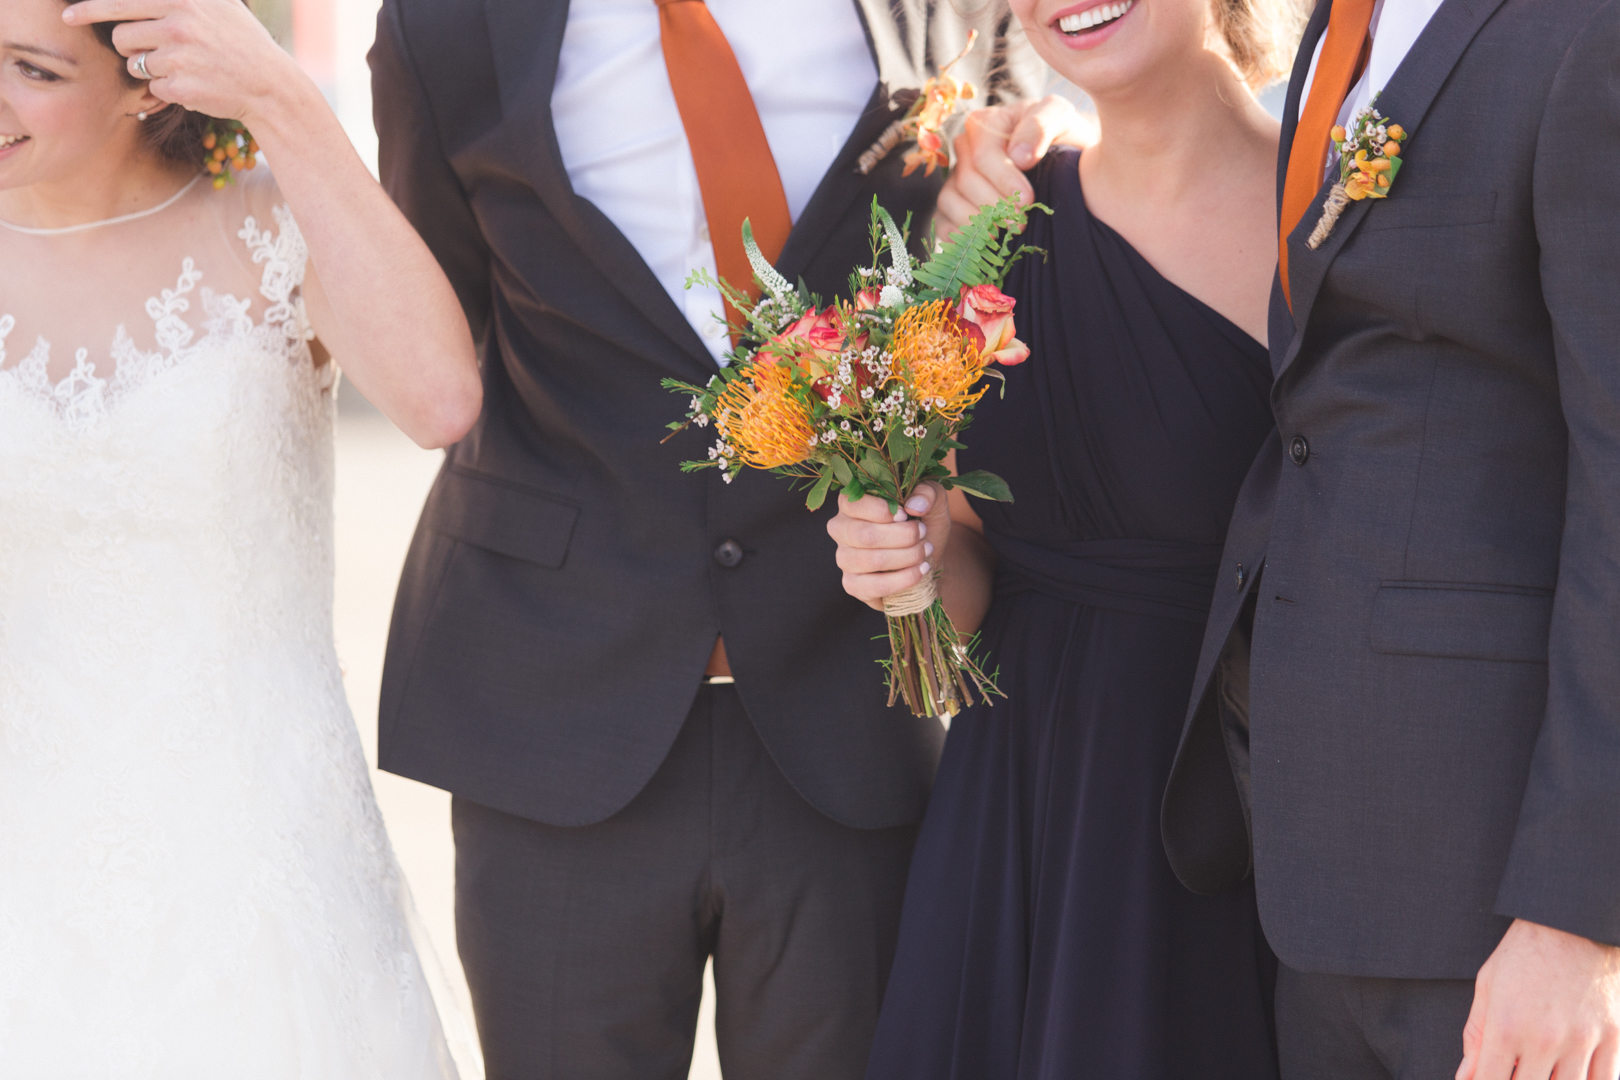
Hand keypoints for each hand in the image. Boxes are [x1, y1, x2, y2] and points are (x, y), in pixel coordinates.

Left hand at [64, 0, 301, 124]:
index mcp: (182, 0)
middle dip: (133, 47)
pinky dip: (169, 91)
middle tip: (161, 52)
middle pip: (123, 37)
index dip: (89, 9)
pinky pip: (154, 89)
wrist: (271, 86)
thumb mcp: (216, 5)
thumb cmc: (241, 42)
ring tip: (186, 68)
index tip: (68, 15)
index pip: (121, 1)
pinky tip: (196, 85)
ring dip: (151, 70)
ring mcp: (180, 57)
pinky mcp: (182, 88)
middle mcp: (179, 24)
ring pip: (136, 65)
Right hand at [828, 482, 951, 610]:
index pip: (853, 504)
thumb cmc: (923, 523)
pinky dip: (904, 579)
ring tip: (925, 551)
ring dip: (907, 556)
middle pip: (864, 534)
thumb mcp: (932, 501)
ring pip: (872, 560)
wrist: (926, 557)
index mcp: (851, 503)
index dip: (882, 510)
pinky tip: (920, 570)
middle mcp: (841, 529)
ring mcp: (844, 559)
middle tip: (922, 533)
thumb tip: (914, 505)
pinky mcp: (852, 585)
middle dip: (902, 535)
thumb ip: (927, 493)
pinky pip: (875, 586)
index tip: (906, 515)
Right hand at [937, 95, 1098, 239]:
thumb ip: (1041, 125)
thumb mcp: (1060, 117)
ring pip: (950, 201)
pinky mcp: (952, 204)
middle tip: (1020, 224)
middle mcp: (965, 149)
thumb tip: (1019, 156)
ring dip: (977, 222)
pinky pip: (942, 222)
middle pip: (966, 180)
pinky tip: (984, 242)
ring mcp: (955, 178)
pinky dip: (959, 235)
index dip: (1003, 180)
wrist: (1064, 162)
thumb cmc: (1060, 137)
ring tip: (1004, 234)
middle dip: (994, 206)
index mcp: (985, 124)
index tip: (1028, 200)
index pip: (982, 155)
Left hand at [1457, 919, 1619, 1079]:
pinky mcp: (1613, 1038)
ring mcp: (1582, 1040)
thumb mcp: (1488, 986)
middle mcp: (1544, 1038)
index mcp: (1506, 1025)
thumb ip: (1476, 1035)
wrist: (1573, 924)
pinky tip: (1571, 1072)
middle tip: (1517, 1070)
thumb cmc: (1525, 953)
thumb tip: (1467, 1076)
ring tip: (1542, 1069)